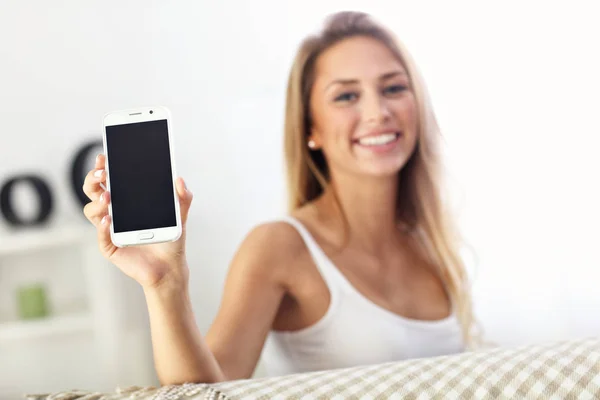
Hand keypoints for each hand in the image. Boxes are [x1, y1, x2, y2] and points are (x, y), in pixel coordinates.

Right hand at [82, 154, 193, 288]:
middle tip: (103, 173)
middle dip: (93, 179)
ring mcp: (109, 229)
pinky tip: (108, 219)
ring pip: (91, 210)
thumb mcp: (180, 215)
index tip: (104, 157)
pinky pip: (101, 235)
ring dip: (97, 202)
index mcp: (126, 201)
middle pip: (93, 191)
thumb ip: (183, 197)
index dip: (103, 168)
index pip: (108, 180)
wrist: (170, 266)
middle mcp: (114, 213)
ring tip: (108, 197)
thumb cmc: (170, 238)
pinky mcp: (110, 247)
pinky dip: (102, 226)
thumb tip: (180, 179)